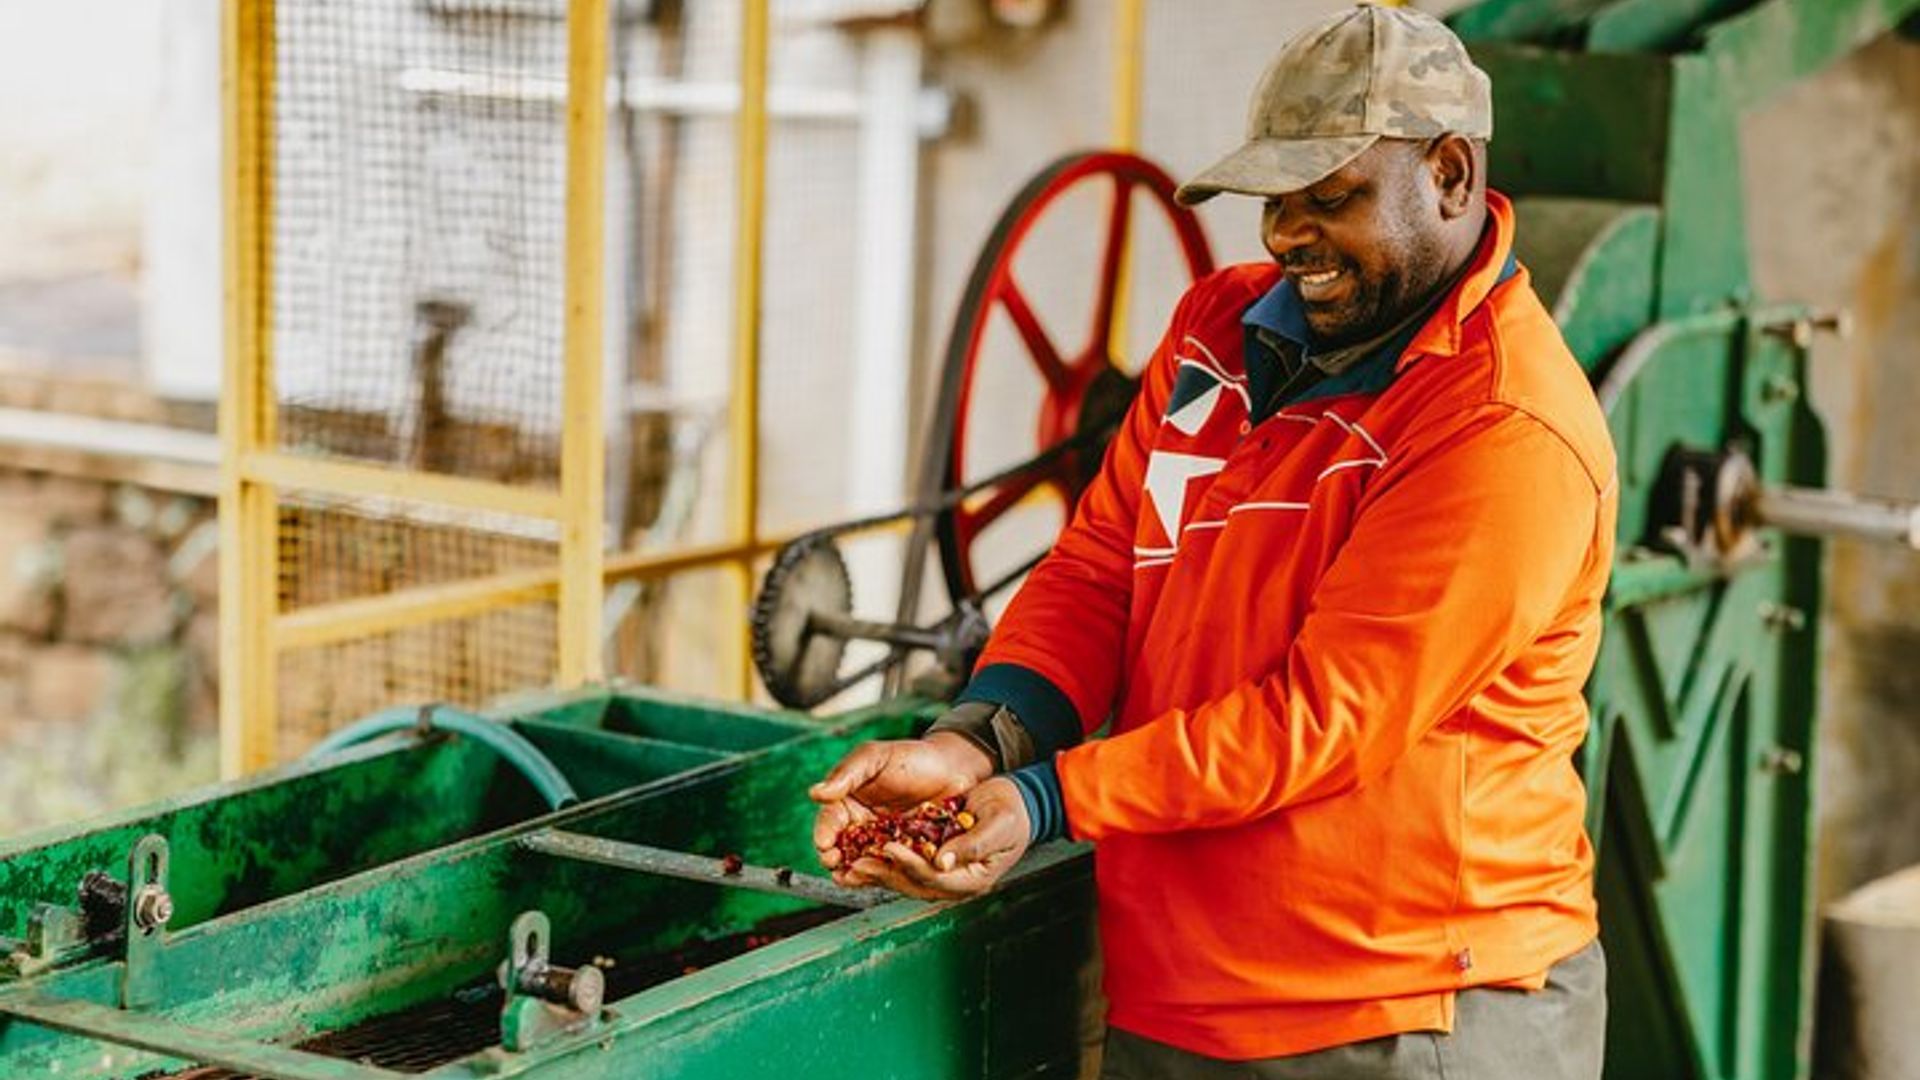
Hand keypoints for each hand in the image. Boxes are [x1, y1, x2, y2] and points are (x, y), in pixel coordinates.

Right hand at [810, 732, 992, 882]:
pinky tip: (880, 876)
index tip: (824, 843)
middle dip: (834, 859)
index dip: (824, 834)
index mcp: (848, 802)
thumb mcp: (874, 757)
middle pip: (841, 848)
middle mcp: (861, 826)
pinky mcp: (905, 855)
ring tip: (853, 876)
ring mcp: (883, 842)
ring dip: (855, 872)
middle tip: (835, 863)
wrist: (954, 768)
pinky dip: (883, 875)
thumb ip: (846, 774)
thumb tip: (815, 793)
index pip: (829, 822)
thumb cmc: (911, 757)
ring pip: (863, 863)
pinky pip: (891, 868)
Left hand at [850, 777, 1031, 901]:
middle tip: (856, 864)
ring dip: (879, 871)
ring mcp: (943, 873)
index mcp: (973, 879)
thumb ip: (973, 844)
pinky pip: (905, 865)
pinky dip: (884, 860)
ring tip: (851, 864)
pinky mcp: (933, 860)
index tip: (890, 848)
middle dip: (885, 874)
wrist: (1016, 804)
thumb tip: (943, 861)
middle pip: (914, 884)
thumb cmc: (1012, 813)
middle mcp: (955, 882)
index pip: (936, 878)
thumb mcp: (999, 825)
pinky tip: (863, 852)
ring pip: (905, 878)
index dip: (911, 865)